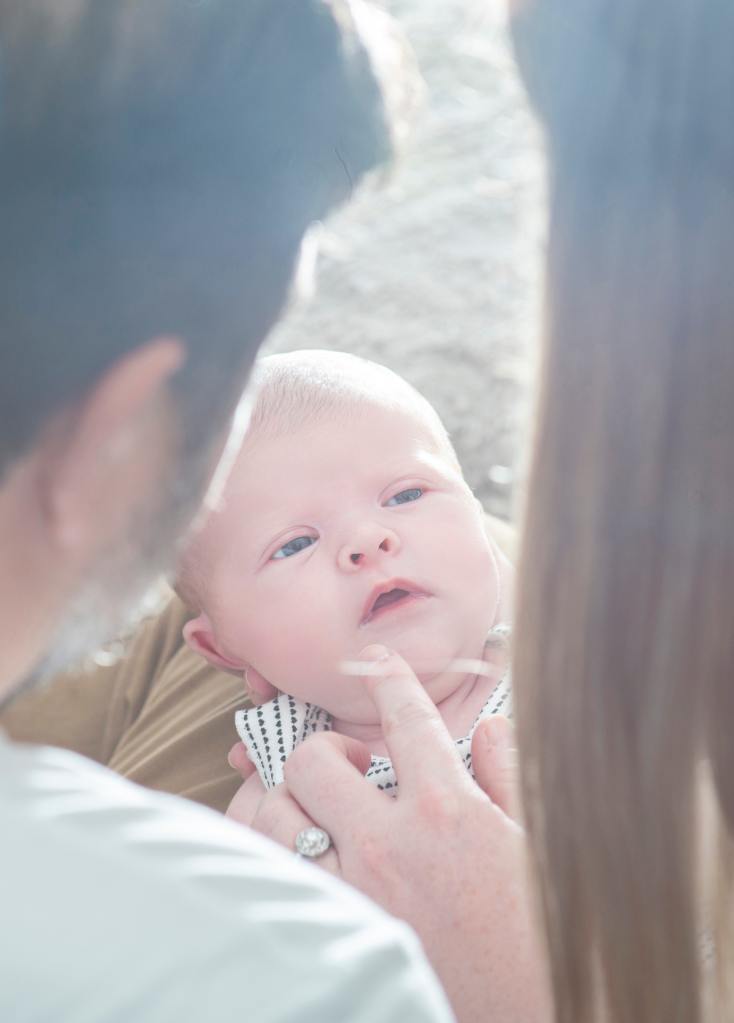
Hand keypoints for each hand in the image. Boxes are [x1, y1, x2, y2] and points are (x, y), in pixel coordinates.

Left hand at [250, 646, 550, 1022]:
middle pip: (313, 759)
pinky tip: (294, 842)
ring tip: (317, 802)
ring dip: (288, 795)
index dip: (387, 675)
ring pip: (272, 814)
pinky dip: (270, 845)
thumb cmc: (543, 935)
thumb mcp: (542, 841)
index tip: (376, 660)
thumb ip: (511, 773)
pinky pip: (270, 872)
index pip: (404, 716)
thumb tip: (489, 729)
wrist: (530, 1021)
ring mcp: (351, 892)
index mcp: (446, 810)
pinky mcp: (333, 932)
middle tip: (355, 763)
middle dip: (326, 746)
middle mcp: (387, 844)